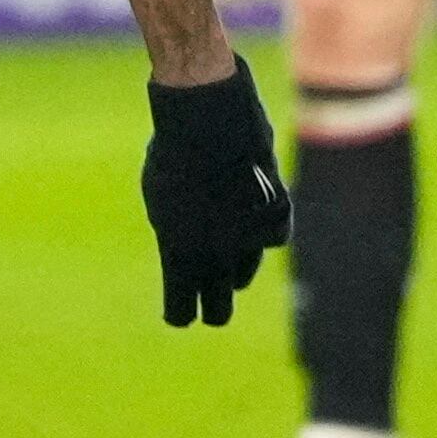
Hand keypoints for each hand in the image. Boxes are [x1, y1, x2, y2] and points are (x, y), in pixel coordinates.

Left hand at [139, 62, 292, 328]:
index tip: (180, 316)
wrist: (209, 120)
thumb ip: (173, 229)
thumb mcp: (161, 195)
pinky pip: (271, 239)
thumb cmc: (175, 152)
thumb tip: (186, 253)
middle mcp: (213, 253)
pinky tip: (256, 230)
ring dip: (235, 272)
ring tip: (230, 274)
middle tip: (213, 312)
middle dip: (214, 309)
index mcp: (176, 250)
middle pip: (218, 304)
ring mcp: (247, 238)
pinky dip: (263, 234)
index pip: (180, 304)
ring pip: (243, 273)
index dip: (180, 313)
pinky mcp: (275, 219)